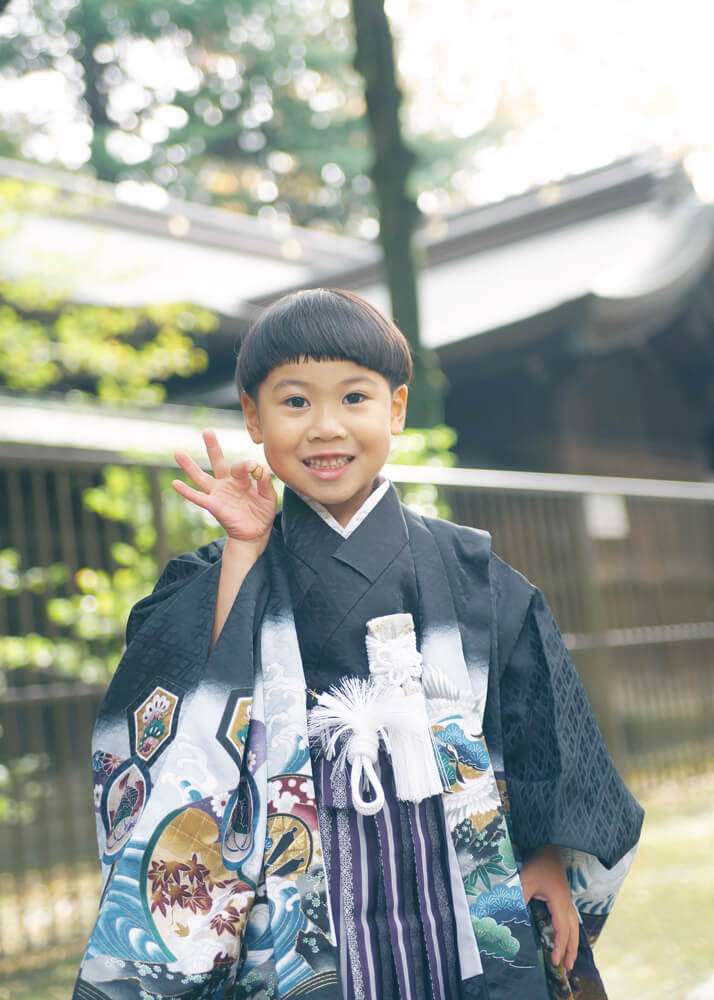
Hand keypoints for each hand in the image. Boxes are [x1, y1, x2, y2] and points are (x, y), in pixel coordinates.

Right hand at [172, 429, 277, 542]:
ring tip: (178, 453)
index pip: (243, 465)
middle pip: (218, 462)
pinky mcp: (213, 506)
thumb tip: (262, 469)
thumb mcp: (268, 497)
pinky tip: (175, 483)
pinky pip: (197, 497)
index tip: (255, 468)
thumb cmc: (262, 514)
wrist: (255, 534)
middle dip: (212, 447)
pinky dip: (186, 491)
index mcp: (242, 479)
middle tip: (207, 431)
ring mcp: (218, 494)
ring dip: (189, 466)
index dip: (249, 465)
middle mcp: (227, 483)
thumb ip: (266, 483)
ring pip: (201, 477)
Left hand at [521, 845, 578, 971]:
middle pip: (573, 932)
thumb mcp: (525, 880)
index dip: (559, 947)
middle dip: (571, 950)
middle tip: (567, 968)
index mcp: (559, 902)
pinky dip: (571, 933)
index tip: (555, 962)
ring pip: (575, 926)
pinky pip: (571, 920)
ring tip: (570, 959)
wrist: (549, 848)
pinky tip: (567, 937)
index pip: (562, 930)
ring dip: (573, 943)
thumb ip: (519, 896)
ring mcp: (567, 900)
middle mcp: (566, 904)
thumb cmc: (538, 864)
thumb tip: (511, 913)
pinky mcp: (564, 898)